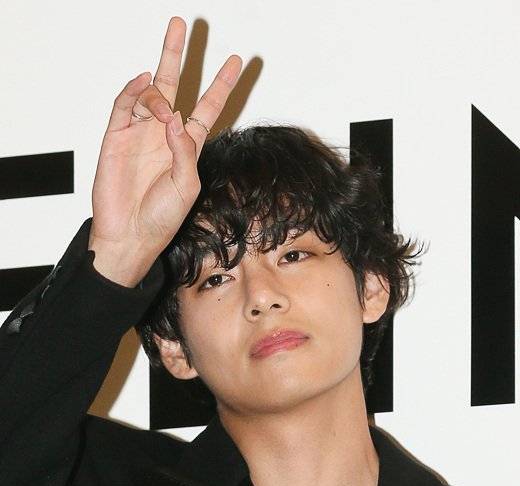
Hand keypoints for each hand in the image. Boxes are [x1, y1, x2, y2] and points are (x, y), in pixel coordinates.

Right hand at [89, 16, 241, 286]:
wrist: (130, 237)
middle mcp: (164, 135)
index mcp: (187, 147)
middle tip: (181, 25)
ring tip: (160, 107)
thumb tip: (176, 119)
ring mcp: (139, 134)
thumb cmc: (162, 219)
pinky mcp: (116, 137)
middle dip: (177, 55)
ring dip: (157, 92)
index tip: (236, 61)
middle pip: (174, 86)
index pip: (206, 108)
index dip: (220, 85)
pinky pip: (123, 105)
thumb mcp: (187, 187)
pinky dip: (132, 90)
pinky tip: (142, 82)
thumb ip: (185, 152)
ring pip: (149, 94)